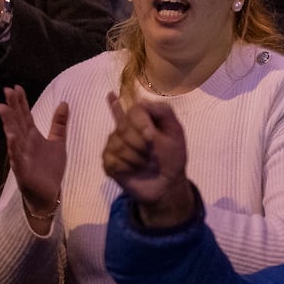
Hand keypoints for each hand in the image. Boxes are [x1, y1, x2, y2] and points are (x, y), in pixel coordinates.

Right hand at [0, 85, 66, 221]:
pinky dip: (14, 147)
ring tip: (3, 108)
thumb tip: (64, 102)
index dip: (20, 102)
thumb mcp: (58, 143)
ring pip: (13, 137)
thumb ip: (59, 124)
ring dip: (8, 123)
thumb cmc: (50, 169)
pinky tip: (12, 137)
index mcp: (32, 137)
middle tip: (6, 91)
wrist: (49, 194)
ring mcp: (21, 157)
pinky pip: (17, 157)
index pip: (24, 116)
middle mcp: (24, 144)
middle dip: (11, 107)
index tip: (16, 87)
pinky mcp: (23, 171)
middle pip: (17, 122)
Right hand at [103, 93, 194, 227]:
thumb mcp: (175, 130)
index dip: (141, 124)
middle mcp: (124, 128)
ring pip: (118, 145)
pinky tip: (133, 170)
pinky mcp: (108, 161)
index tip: (151, 137)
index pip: (134, 110)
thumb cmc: (172, 156)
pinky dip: (128, 167)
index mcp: (140, 118)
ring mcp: (113, 144)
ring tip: (145, 163)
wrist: (167, 183)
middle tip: (152, 154)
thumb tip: (140, 100)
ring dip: (137, 158)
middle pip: (124, 128)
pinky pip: (112, 160)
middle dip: (141, 144)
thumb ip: (162, 111)